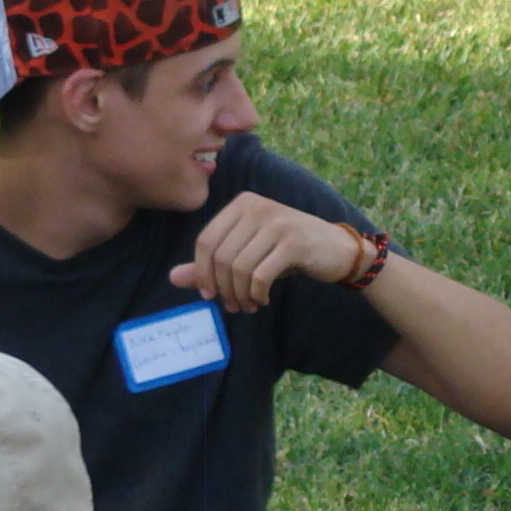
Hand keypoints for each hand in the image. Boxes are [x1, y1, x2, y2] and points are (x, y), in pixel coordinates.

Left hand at [170, 195, 358, 313]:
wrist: (337, 250)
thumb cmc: (288, 252)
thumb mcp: (248, 255)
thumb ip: (211, 264)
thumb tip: (173, 278)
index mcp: (241, 204)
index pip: (206, 241)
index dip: (201, 273)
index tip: (209, 295)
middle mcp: (257, 207)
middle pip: (220, 256)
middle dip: (222, 288)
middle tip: (231, 306)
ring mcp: (276, 222)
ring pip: (239, 267)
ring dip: (239, 294)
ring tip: (246, 306)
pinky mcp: (293, 241)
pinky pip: (260, 275)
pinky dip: (256, 294)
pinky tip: (261, 300)